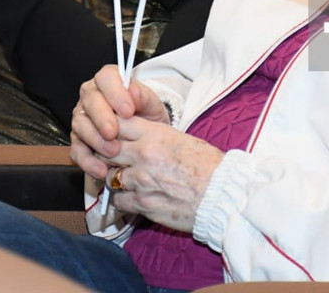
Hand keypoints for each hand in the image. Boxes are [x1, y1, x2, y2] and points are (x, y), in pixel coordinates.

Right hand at [68, 65, 169, 180]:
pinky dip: (88, 161)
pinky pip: (76, 150)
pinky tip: (101, 169)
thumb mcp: (152, 105)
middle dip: (102, 118)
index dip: (114, 93)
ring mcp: (83, 118)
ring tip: (113, 152)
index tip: (128, 110)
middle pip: (90, 101)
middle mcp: (92, 96)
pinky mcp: (79, 140)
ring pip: (80, 125)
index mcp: (109, 81)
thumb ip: (143, 97)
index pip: (106, 78)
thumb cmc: (147, 117)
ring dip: (96, 140)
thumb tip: (132, 92)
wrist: (146, 138)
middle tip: (114, 133)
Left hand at [103, 117, 223, 232]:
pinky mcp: (143, 204)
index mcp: (154, 135)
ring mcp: (141, 181)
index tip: (109, 133)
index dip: (109, 127)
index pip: (116, 123)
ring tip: (126, 179)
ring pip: (109, 176)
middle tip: (112, 158)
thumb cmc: (208, 165)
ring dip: (115, 178)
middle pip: (106, 149)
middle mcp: (143, 155)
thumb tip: (139, 136)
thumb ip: (155, 136)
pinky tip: (132, 197)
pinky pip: (118, 200)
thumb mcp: (181, 139)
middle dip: (106, 154)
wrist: (222, 194)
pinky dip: (122, 199)